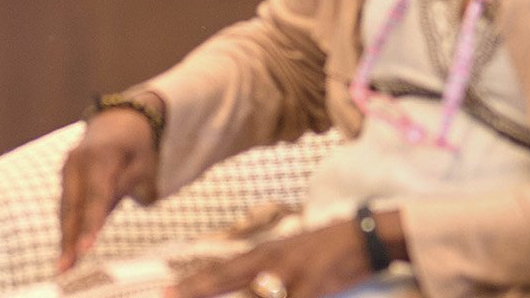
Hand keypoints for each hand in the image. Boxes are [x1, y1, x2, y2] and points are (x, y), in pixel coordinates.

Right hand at [58, 103, 161, 271]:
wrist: (117, 122)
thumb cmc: (137, 147)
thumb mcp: (143, 164)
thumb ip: (129, 188)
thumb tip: (113, 212)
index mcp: (99, 156)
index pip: (96, 198)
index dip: (91, 225)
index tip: (86, 249)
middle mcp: (76, 162)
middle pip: (73, 206)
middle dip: (69, 239)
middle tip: (66, 266)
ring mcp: (66, 169)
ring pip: (66, 208)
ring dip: (65, 237)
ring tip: (65, 264)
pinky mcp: (65, 178)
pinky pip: (66, 205)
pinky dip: (67, 226)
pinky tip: (67, 248)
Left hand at [170, 217, 382, 297]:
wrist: (362, 237)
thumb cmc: (323, 251)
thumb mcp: (287, 257)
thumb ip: (264, 273)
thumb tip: (247, 288)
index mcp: (262, 254)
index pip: (221, 271)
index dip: (194, 283)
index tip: (167, 292)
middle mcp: (270, 260)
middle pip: (226, 278)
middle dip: (198, 288)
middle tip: (170, 296)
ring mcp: (290, 272)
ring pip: (256, 296)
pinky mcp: (312, 285)